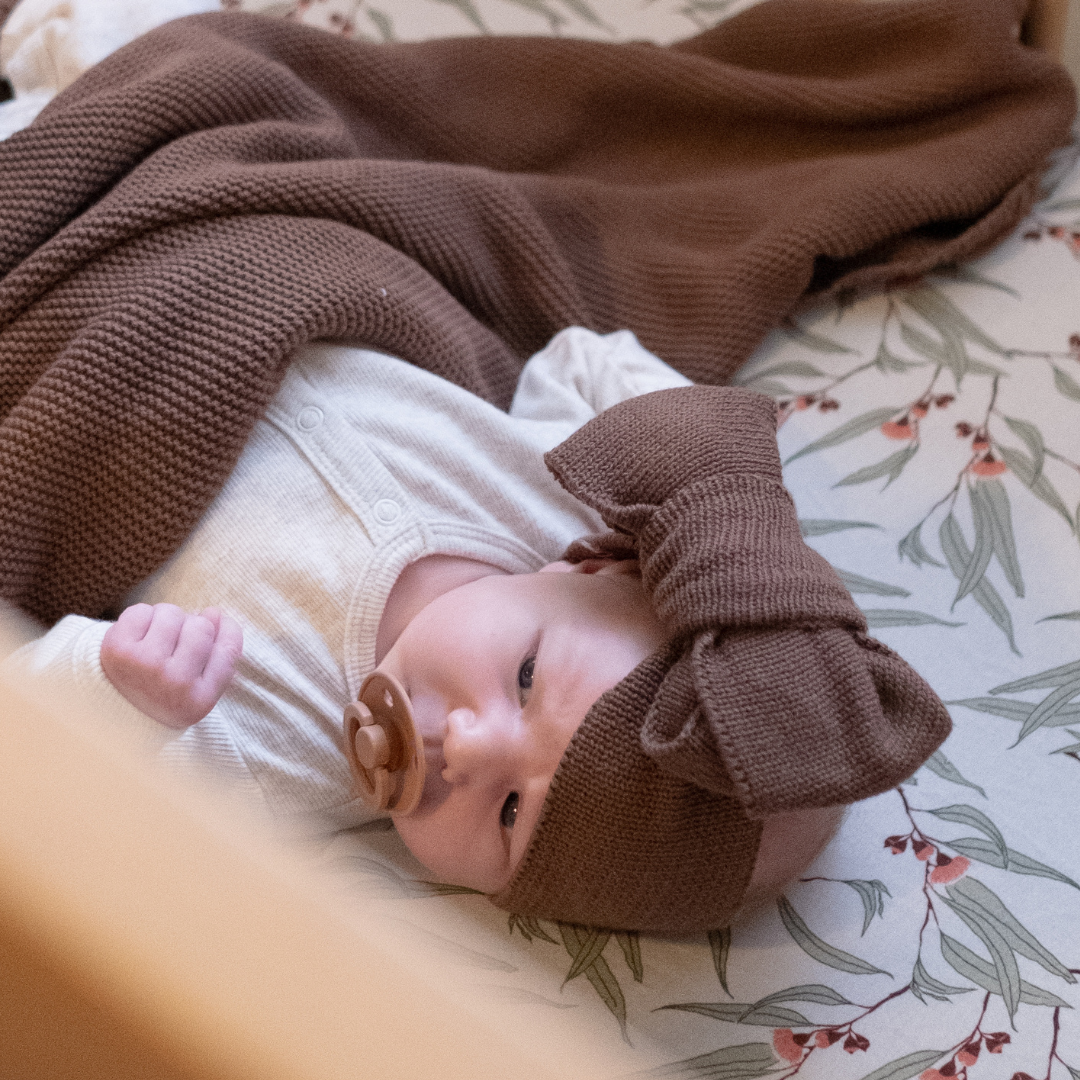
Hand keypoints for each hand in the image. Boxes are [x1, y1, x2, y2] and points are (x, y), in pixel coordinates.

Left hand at [100, 603, 242, 729]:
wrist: (112, 708)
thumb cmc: (165, 691)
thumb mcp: (201, 686)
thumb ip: (220, 651)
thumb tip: (215, 613)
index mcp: (201, 700)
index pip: (229, 646)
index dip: (225, 630)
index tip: (214, 632)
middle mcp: (176, 685)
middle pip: (202, 626)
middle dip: (191, 626)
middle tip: (176, 644)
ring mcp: (146, 666)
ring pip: (172, 613)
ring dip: (166, 619)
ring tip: (157, 640)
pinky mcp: (118, 650)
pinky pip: (141, 611)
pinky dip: (141, 617)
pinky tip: (138, 637)